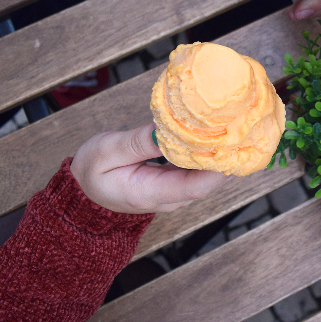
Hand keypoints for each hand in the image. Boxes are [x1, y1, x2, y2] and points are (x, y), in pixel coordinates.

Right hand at [71, 124, 229, 213]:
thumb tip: (167, 131)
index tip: (231, 142)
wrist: (84, 191)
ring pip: (206, 174)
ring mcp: (175, 193)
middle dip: (223, 154)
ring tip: (228, 123)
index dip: (217, 166)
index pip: (195, 186)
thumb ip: (138, 143)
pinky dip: (206, 152)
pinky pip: (198, 170)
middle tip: (235, 123)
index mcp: (150, 193)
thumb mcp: (107, 151)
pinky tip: (212, 132)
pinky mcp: (177, 184)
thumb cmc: (92, 171)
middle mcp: (169, 198)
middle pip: (207, 180)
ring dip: (217, 151)